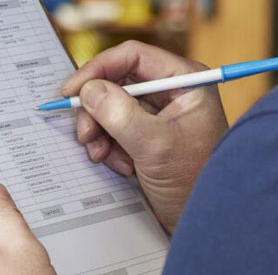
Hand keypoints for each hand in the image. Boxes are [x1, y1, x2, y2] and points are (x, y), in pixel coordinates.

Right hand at [61, 41, 230, 232]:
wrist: (205, 221)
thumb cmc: (196, 183)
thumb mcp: (155, 147)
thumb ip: (121, 115)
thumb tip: (89, 90)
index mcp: (184, 80)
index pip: (132, 56)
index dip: (98, 69)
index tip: (72, 90)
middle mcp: (172, 91)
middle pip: (117, 82)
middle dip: (97, 110)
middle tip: (85, 134)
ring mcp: (159, 113)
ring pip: (111, 106)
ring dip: (101, 132)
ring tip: (104, 156)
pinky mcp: (148, 134)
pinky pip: (115, 128)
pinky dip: (109, 146)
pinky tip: (122, 166)